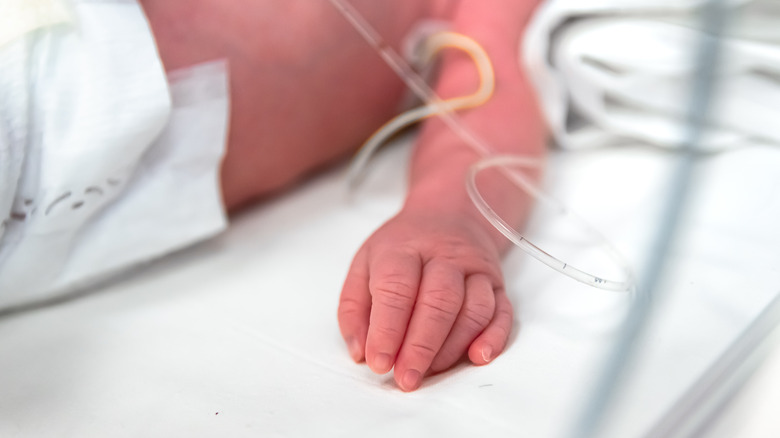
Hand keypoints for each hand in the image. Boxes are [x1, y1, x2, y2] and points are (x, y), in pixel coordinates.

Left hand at [338, 208, 513, 390]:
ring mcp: (475, 268)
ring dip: (452, 346)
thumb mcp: (364, 264)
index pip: (397, 287)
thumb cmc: (403, 249)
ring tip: (430, 370)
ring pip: (473, 308)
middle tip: (406, 377)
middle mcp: (444, 255)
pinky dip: (493, 337)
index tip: (379, 362)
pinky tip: (478, 356)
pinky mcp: (497, 283)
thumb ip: (354, 308)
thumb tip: (360, 351)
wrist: (448, 216)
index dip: (387, 329)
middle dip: (421, 346)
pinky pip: (502, 311)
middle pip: (439, 300)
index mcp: (403, 248)